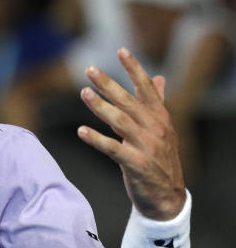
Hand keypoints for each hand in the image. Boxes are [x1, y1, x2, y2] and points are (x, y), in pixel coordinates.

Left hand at [77, 48, 185, 219]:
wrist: (166, 196)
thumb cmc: (158, 159)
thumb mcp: (161, 129)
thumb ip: (156, 103)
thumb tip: (158, 78)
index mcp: (161, 118)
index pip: (146, 88)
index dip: (134, 69)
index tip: (121, 50)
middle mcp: (155, 129)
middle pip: (129, 101)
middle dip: (109, 84)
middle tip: (89, 69)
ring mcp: (147, 146)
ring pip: (120, 121)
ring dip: (100, 107)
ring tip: (83, 93)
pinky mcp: (136, 164)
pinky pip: (113, 149)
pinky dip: (97, 139)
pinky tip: (81, 131)